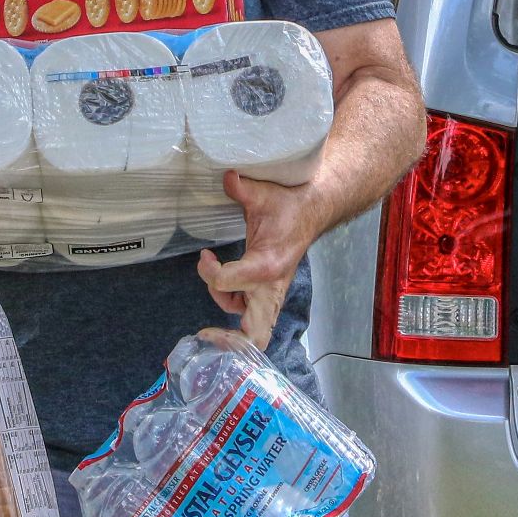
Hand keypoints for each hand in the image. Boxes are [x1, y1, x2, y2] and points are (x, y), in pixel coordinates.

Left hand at [197, 171, 329, 346]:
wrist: (313, 211)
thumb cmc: (289, 205)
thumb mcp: (264, 194)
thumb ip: (243, 188)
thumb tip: (228, 176)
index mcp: (267, 265)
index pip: (225, 282)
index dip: (207, 272)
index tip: (205, 254)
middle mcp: (270, 287)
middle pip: (254, 334)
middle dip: (228, 340)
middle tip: (205, 334)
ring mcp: (271, 294)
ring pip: (253, 330)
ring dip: (230, 325)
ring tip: (216, 298)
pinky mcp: (270, 294)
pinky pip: (253, 318)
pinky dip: (237, 317)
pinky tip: (224, 295)